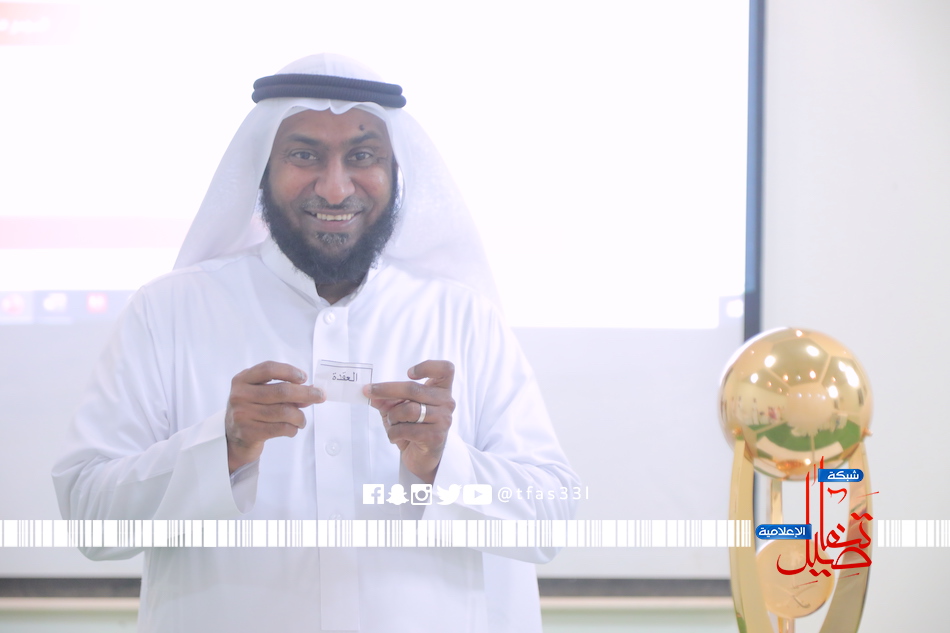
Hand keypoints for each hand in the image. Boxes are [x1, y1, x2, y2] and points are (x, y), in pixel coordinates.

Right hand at [225, 361, 324, 472]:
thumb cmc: (253, 411)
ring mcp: (242, 414)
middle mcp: (240, 395)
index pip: (269, 369)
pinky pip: (281, 428)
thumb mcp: (262, 395)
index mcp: (242, 379)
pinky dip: (293, 429)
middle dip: (305, 393)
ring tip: (301, 420)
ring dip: (300, 416)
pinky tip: (293, 429)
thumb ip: (285, 391)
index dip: (289, 371)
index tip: (304, 377)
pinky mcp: (248, 432)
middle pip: (281, 391)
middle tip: (319, 396)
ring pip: (284, 412)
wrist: (234, 438)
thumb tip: (312, 390)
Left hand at [364, 360, 454, 483]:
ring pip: (408, 410)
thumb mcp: (398, 409)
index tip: (409, 373)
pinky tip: (395, 436)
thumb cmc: (413, 427)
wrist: (422, 456)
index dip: (428, 367)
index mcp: (441, 390)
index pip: (445, 369)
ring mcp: (443, 420)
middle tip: (369, 391)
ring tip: (392, 423)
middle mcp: (446, 402)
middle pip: (414, 389)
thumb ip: (387, 399)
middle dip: (386, 389)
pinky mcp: (435, 437)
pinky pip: (406, 429)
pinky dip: (393, 432)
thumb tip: (370, 394)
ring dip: (392, 417)